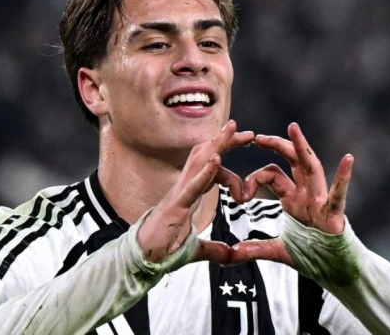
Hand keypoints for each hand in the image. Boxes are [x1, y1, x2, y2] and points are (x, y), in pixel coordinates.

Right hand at [136, 120, 253, 264]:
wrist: (142, 258)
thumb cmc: (162, 248)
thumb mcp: (195, 249)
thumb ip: (214, 249)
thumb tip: (230, 255)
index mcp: (189, 193)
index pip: (209, 167)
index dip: (226, 154)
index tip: (246, 145)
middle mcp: (183, 188)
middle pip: (204, 156)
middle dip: (224, 141)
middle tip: (246, 132)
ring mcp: (179, 194)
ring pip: (198, 163)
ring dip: (216, 145)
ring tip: (232, 130)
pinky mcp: (176, 206)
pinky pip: (192, 186)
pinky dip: (205, 172)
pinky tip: (217, 159)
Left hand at [230, 122, 354, 266]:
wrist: (333, 268)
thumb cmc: (312, 253)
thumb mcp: (277, 250)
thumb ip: (255, 248)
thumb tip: (231, 254)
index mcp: (294, 198)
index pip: (273, 174)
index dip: (255, 177)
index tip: (241, 194)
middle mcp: (308, 193)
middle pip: (293, 160)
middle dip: (278, 144)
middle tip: (257, 136)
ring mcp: (322, 201)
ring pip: (312, 168)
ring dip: (301, 147)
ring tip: (293, 128)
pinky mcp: (334, 215)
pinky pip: (338, 194)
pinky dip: (344, 177)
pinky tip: (348, 159)